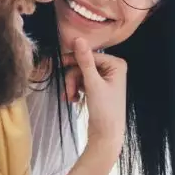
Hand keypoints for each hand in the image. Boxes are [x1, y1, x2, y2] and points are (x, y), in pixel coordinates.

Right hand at [64, 29, 126, 158]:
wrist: (106, 135)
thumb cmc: (104, 110)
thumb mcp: (92, 83)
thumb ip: (85, 61)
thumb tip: (78, 39)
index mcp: (116, 64)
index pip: (90, 56)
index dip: (73, 61)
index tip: (58, 65)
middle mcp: (113, 69)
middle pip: (84, 65)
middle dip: (73, 78)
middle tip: (67, 91)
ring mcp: (106, 79)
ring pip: (80, 74)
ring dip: (72, 85)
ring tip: (70, 98)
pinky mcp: (98, 89)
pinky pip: (82, 83)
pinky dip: (76, 90)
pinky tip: (74, 100)